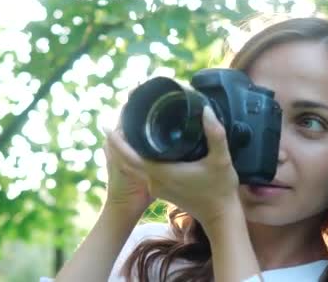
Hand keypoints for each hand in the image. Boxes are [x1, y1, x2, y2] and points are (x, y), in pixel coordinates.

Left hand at [107, 106, 240, 227]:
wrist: (220, 216)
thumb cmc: (220, 189)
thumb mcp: (221, 160)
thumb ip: (215, 134)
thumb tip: (206, 110)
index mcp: (162, 173)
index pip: (130, 157)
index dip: (117, 143)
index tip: (106, 126)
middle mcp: (154, 181)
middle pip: (127, 161)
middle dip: (118, 142)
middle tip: (114, 120)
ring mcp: (156, 187)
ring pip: (134, 166)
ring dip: (127, 150)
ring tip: (126, 127)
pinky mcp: (160, 189)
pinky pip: (142, 170)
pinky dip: (137, 157)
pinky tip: (142, 144)